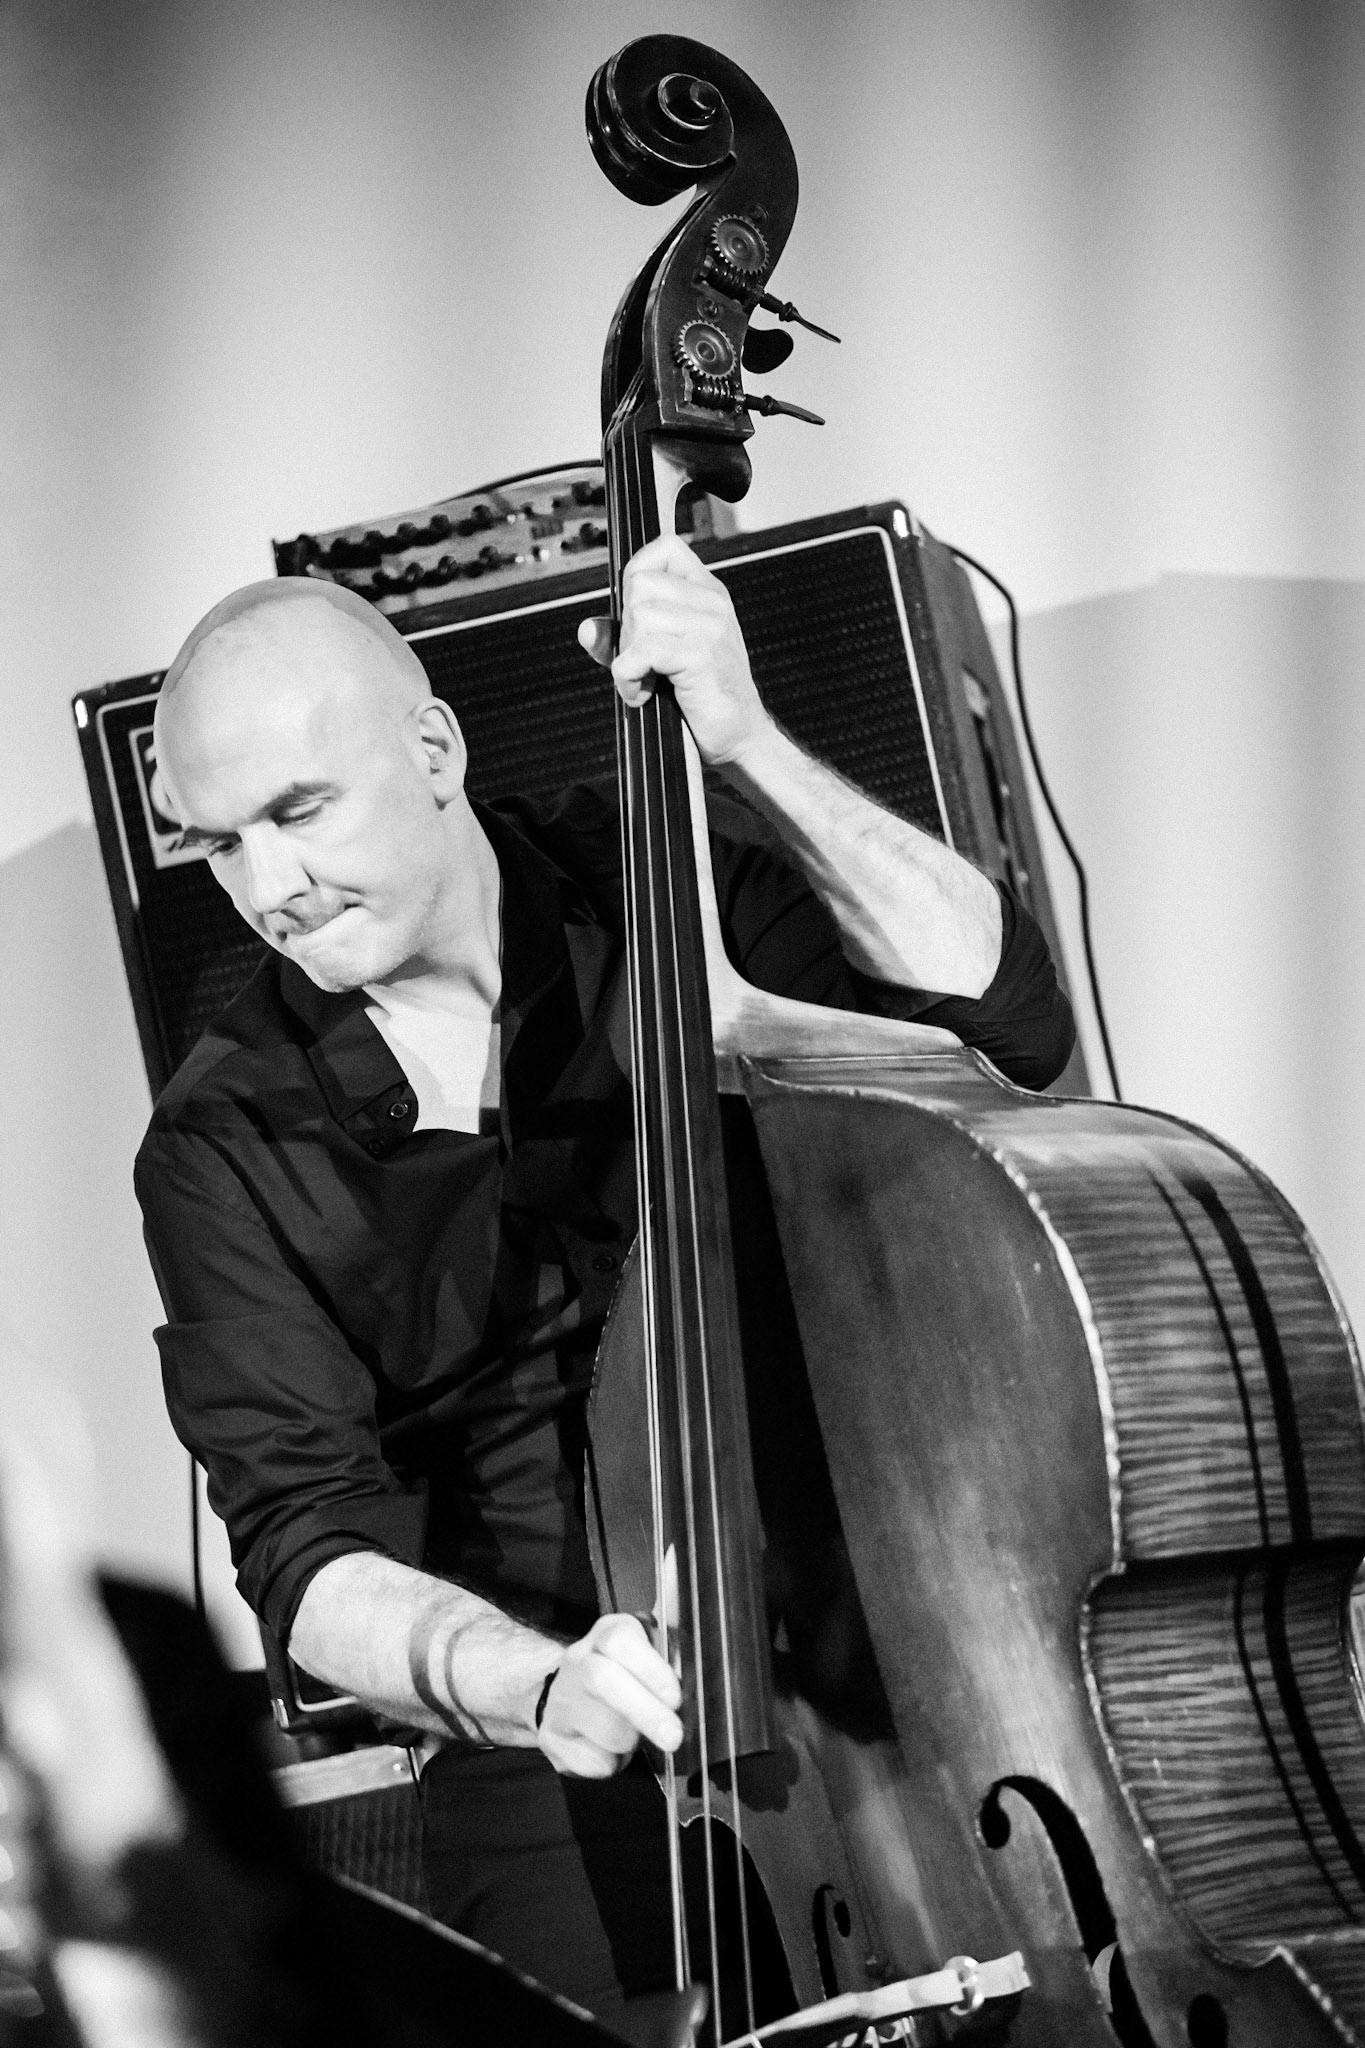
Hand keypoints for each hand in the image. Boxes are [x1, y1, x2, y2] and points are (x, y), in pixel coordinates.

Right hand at [534, 1614, 682, 1777]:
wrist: (569, 1696)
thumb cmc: (627, 1675)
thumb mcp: (653, 1651)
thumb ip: (676, 1644)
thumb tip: (698, 1632)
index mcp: (608, 1634)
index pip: (621, 1641)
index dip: (649, 1670)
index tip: (675, 1698)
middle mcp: (578, 1661)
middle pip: (604, 1681)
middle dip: (645, 1713)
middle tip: (673, 1737)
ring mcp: (560, 1700)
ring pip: (603, 1728)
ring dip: (630, 1742)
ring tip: (636, 1736)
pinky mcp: (551, 1738)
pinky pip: (589, 1761)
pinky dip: (610, 1764)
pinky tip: (611, 1751)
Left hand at [577, 534, 771, 768]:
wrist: (739, 736)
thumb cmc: (701, 697)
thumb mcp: (658, 658)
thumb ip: (622, 638)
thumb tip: (587, 629)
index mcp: (706, 593)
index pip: (665, 548)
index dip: (637, 574)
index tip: (637, 612)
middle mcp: (711, 602)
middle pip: (640, 585)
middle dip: (628, 627)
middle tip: (646, 661)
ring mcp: (709, 626)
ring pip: (638, 616)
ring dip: (629, 655)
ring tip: (648, 679)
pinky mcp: (700, 654)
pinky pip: (640, 652)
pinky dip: (628, 678)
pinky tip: (643, 694)